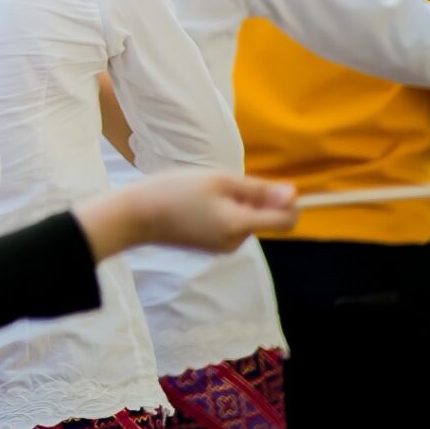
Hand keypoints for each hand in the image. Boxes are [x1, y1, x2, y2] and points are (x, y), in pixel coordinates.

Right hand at [73, 171, 297, 258]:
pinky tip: (196, 204)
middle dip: (252, 199)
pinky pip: (229, 226)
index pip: (285, 220)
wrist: (135, 215)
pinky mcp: (210, 246)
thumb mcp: (218, 181)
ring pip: (245, 221)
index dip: (287, 202)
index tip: (272, 185)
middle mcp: (236, 241)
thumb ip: (258, 190)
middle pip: (264, 218)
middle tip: (219, 183)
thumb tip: (294, 195)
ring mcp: (222, 247)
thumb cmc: (174, 191)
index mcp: (239, 225)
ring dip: (235, 204)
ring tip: (203, 192)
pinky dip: (222, 213)